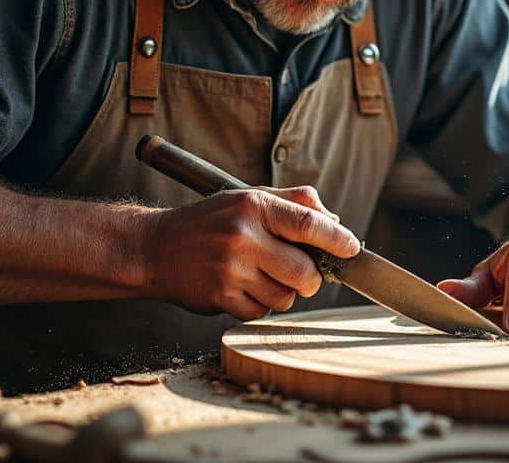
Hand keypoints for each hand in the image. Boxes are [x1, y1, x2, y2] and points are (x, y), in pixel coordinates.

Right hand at [148, 186, 359, 320]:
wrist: (154, 248)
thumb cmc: (208, 222)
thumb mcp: (246, 197)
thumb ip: (291, 203)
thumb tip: (332, 219)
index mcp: (253, 206)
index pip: (309, 224)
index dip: (338, 239)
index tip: (353, 248)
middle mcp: (242, 236)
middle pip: (305, 271)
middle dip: (312, 279)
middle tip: (305, 275)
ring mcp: (230, 269)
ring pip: (285, 296)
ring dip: (284, 293)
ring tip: (263, 277)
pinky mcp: (219, 297)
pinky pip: (262, 311)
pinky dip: (260, 305)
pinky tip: (243, 288)